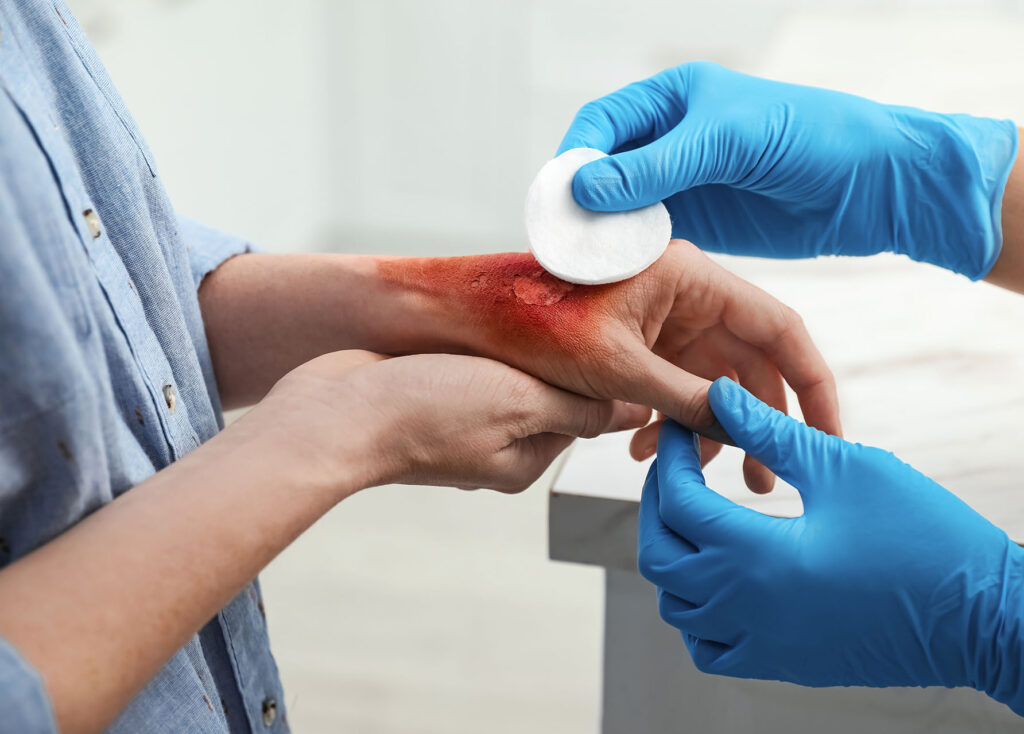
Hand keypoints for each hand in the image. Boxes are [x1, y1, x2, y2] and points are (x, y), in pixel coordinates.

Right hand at [252, 350, 648, 491]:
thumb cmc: (425, 409)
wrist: (333, 411)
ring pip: (506, 378)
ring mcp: (459, 425)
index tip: (593, 327)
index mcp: (524, 460)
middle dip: (549, 357)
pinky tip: (471, 327)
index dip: (592, 371)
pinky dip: (476, 348)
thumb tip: (635, 412)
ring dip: (511, 349)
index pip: (582, 412)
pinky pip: (469, 370)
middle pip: (544, 395)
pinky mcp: (429, 399)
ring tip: (509, 315)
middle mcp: (494, 448)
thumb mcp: (519, 404)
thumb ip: (577, 408)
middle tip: (548, 314)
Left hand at [378, 242, 840, 491]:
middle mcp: (686, 292)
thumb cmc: (534, 322)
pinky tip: (643, 453)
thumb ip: (687, 402)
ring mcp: (663, 316)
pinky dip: (669, 420)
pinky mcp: (639, 338)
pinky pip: (674, 384)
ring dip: (706, 429)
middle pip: (748, 361)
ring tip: (694, 477)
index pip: (779, 329)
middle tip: (761, 483)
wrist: (469, 317)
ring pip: (710, 380)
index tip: (830, 438)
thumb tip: (743, 434)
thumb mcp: (617, 368)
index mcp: (691, 276)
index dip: (812, 386)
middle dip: (754, 424)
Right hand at [560, 61, 1018, 278]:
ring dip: (601, 234)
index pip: (603, 123)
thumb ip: (658, 165)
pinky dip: (630, 256)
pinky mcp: (698, 225)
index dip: (576, 157)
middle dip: (580, 202)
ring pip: (620, 210)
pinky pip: (649, 239)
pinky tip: (619, 275)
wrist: (871, 184)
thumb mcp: (728, 142)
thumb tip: (587, 187)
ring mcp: (681, 186)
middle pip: (602, 171)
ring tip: (583, 263)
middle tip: (561, 238)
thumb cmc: (810, 138)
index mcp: (672, 100)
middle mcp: (668, 142)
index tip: (560, 195)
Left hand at [637, 378, 1023, 713]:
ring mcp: (760, 644)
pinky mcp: (782, 664)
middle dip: (656, 503)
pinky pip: (708, 647)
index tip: (681, 427)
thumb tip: (720, 394)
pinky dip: (695, 611)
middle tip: (676, 466)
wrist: (983, 616)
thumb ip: (771, 434)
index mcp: (756, 555)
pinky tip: (717, 576)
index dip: (671, 456)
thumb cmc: (922, 535)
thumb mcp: (844, 469)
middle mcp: (746, 608)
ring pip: (676, 604)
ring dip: (671, 555)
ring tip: (694, 514)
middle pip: (659, 554)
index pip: (677, 500)